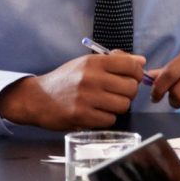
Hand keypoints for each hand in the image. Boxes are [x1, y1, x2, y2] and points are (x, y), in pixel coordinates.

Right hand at [0, 53, 145, 129]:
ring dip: (117, 107)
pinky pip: (110, 120)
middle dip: (128, 92)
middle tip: (117, 93)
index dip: (137, 73)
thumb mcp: (86, 63)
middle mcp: (91, 78)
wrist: (38, 98)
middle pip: (130, 88)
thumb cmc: (65, 80)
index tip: (132, 78)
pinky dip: (106, 118)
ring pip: (123, 105)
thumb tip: (141, 61)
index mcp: (93, 62)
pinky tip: (96, 113)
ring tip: (105, 103)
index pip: (130, 65)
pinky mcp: (82, 116)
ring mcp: (87, 98)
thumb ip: (115, 60)